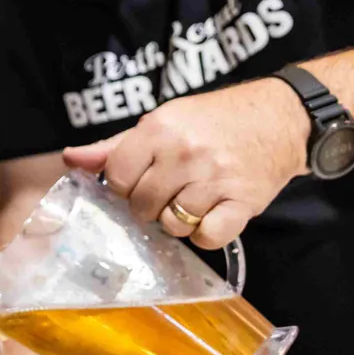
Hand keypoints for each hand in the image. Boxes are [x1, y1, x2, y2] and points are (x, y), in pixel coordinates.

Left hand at [62, 77, 306, 247]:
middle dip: (149, 205)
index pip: (118, 176)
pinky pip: (207, 238)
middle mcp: (185, 154)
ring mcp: (215, 180)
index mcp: (160, 130)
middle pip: (142, 205)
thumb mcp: (165, 121)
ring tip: (192, 199)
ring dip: (178, 220)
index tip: (141, 179)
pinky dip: (206, 234)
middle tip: (169, 191)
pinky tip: (212, 215)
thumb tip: (72, 160)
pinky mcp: (242, 204)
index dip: (125, 184)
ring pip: (172, 225)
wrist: (281, 116)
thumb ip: (116, 146)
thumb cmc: (216, 120)